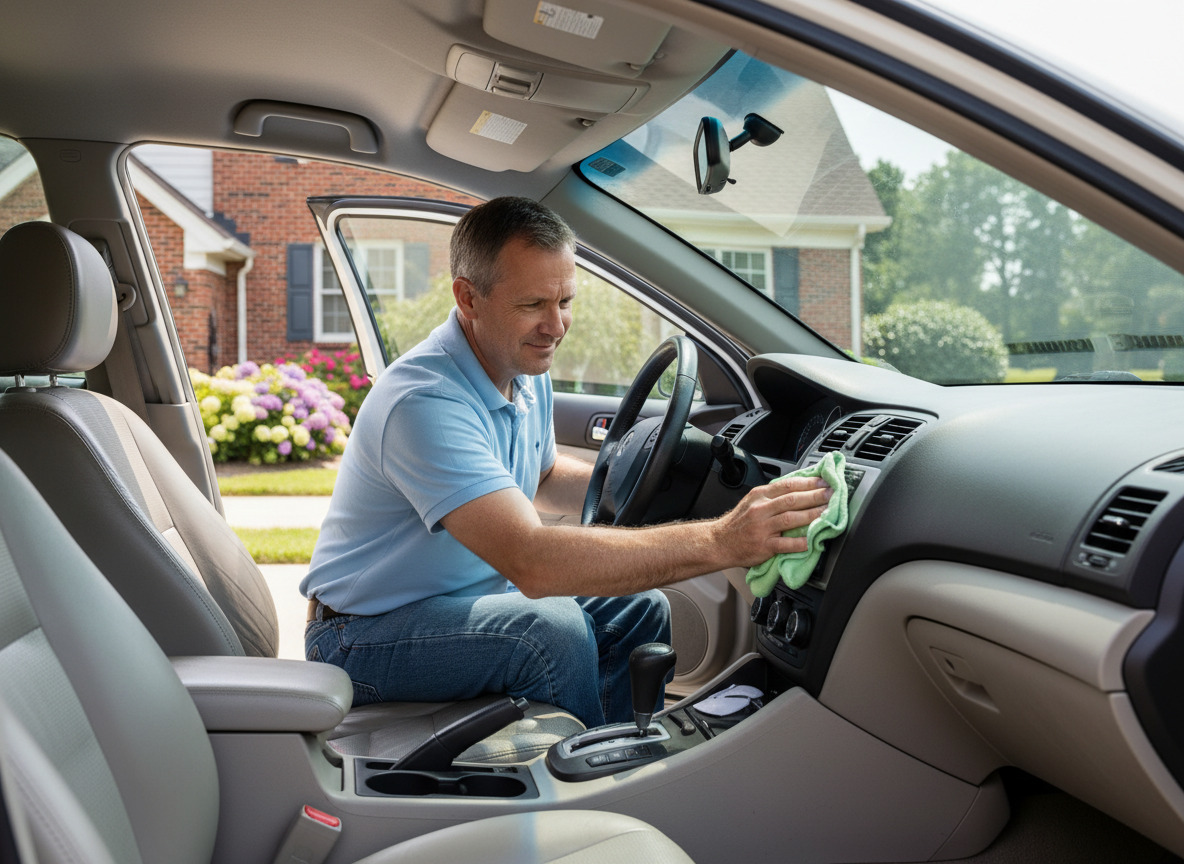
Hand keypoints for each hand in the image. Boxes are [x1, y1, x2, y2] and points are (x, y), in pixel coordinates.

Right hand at [713, 477, 832, 567]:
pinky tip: (813, 540)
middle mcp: (761, 509)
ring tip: (827, 513)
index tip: (824, 481)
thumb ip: (773, 495)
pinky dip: (801, 542)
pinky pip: (786, 544)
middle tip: (831, 494)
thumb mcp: (752, 501)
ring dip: (812, 515)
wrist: (720, 543)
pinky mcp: (764, 546)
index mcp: (760, 496)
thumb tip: (800, 489)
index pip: (788, 485)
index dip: (808, 482)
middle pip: (792, 499)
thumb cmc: (739, 523)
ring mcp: (762, 528)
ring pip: (791, 518)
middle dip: (815, 496)